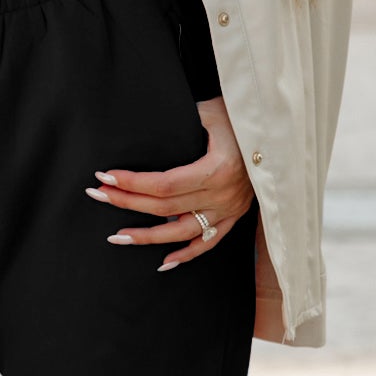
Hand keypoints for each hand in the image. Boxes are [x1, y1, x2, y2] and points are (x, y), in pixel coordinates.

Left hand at [86, 97, 253, 274]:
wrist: (278, 131)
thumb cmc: (239, 116)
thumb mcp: (210, 112)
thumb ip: (180, 122)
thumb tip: (142, 125)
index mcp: (218, 168)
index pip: (165, 184)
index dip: (133, 183)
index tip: (105, 176)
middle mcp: (224, 194)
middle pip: (166, 208)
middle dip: (127, 202)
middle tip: (97, 195)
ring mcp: (230, 209)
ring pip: (182, 232)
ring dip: (147, 236)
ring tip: (117, 236)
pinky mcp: (235, 216)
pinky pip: (209, 242)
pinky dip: (186, 254)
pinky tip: (163, 263)